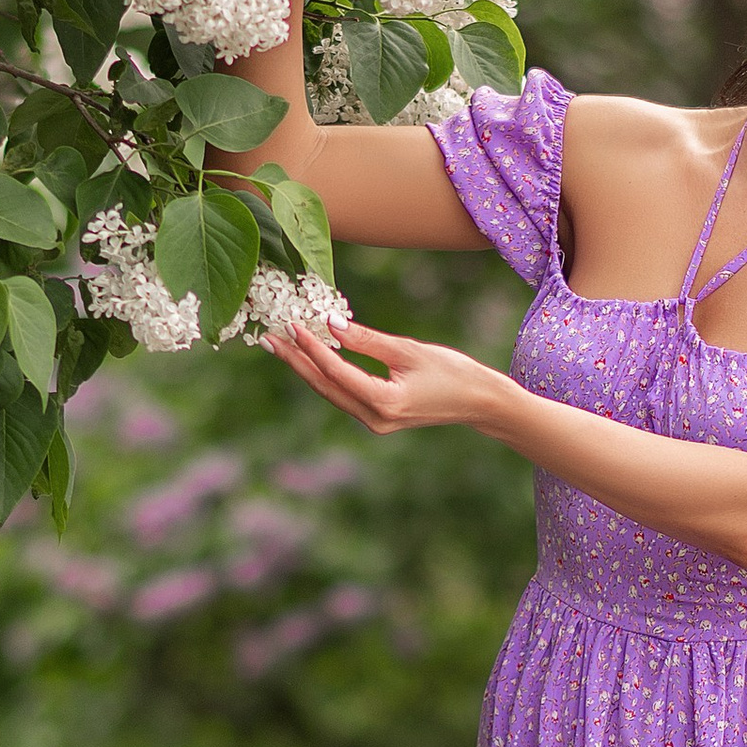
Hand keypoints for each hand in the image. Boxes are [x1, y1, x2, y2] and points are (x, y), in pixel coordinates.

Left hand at [268, 316, 511, 438]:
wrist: (478, 402)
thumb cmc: (451, 372)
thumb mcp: (408, 350)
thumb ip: (366, 339)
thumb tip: (329, 324)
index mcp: (384, 402)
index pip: (336, 372)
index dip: (312, 348)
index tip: (293, 325)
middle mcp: (375, 419)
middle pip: (324, 387)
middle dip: (295, 362)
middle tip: (268, 337)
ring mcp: (375, 422)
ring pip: (330, 393)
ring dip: (305, 369)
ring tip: (281, 346)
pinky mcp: (377, 418)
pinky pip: (342, 396)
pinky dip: (325, 376)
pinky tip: (310, 358)